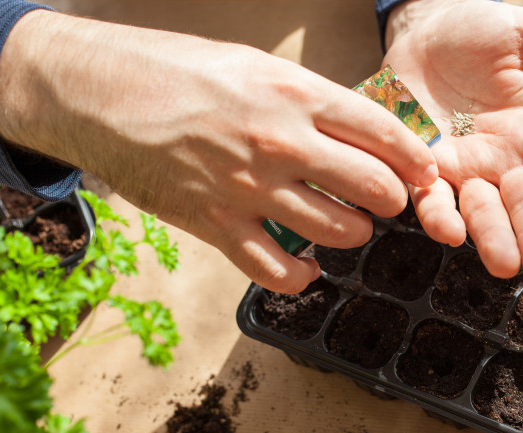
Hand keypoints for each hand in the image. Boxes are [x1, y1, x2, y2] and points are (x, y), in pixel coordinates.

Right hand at [0, 10, 437, 292]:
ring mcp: (249, 188)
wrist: (98, 92)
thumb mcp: (253, 66)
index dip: (415, 159)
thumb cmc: (175, 71)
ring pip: (338, 231)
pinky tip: (308, 267)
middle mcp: (281, 142)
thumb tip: (356, 129)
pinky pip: (280, 271)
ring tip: (349, 226)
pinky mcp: (216, 226)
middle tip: (388, 201)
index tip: (424, 173)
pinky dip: (303, 276)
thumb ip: (307, 99)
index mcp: (294, 94)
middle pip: (373, 187)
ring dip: (354, 233)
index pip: (384, 132)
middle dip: (393, 200)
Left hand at [384, 0, 522, 278]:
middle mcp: (504, 161)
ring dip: (492, 237)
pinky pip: (431, 199)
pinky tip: (448, 231)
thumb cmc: (480, 33)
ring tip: (503, 263)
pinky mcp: (423, 170)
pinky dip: (439, 216)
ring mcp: (464, 170)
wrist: (423, 32)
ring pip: (481, 211)